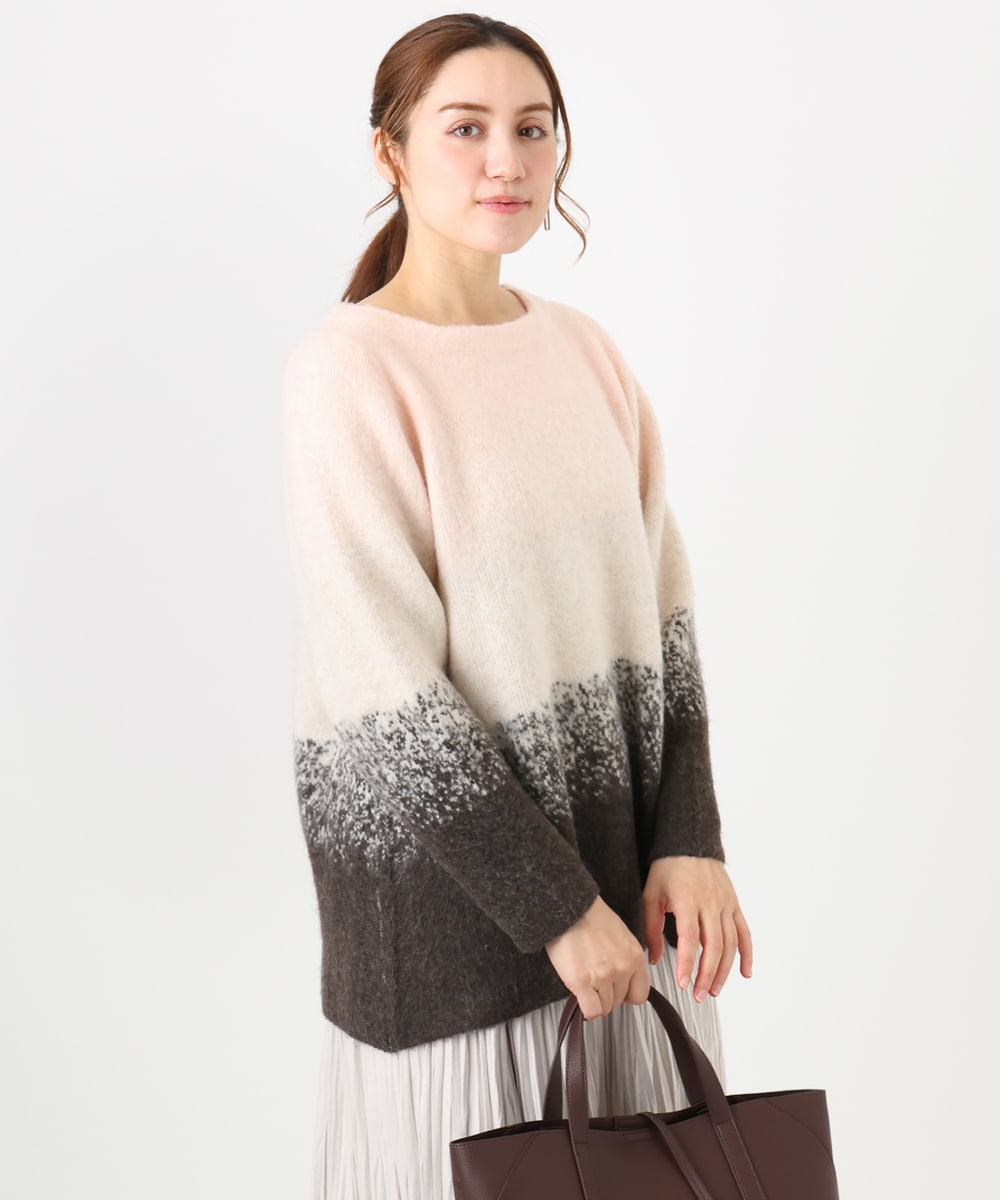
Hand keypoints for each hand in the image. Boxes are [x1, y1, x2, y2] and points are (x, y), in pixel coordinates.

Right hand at [544, 895, 649, 1019]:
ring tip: (585, 980)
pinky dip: (586, 1008)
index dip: (626, 995)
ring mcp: (603, 975)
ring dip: (594, 999)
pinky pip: (591, 1011)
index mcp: (634, 955)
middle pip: (619, 1002)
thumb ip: (626, 958)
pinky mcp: (582, 981)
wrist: (568, 907)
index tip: (617, 991)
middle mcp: (622, 967)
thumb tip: (624, 979)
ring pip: (604, 1008)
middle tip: (595, 980)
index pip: (640, 994)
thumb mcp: (621, 935)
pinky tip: (580, 995)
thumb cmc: (589, 916)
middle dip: (606, 994)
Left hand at [642, 856, 752, 1002]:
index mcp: (687, 900)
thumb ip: (651, 927)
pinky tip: (745, 973)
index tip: (683, 984)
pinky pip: (744, 932)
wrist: (689, 843)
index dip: (687, 964)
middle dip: (707, 975)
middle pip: (713, 946)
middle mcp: (710, 903)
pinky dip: (747, 954)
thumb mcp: (651, 894)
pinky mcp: (734, 904)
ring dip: (724, 970)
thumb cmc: (668, 868)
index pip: (690, 939)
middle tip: (699, 995)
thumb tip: (654, 959)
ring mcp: (725, 904)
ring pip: (730, 943)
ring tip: (714, 990)